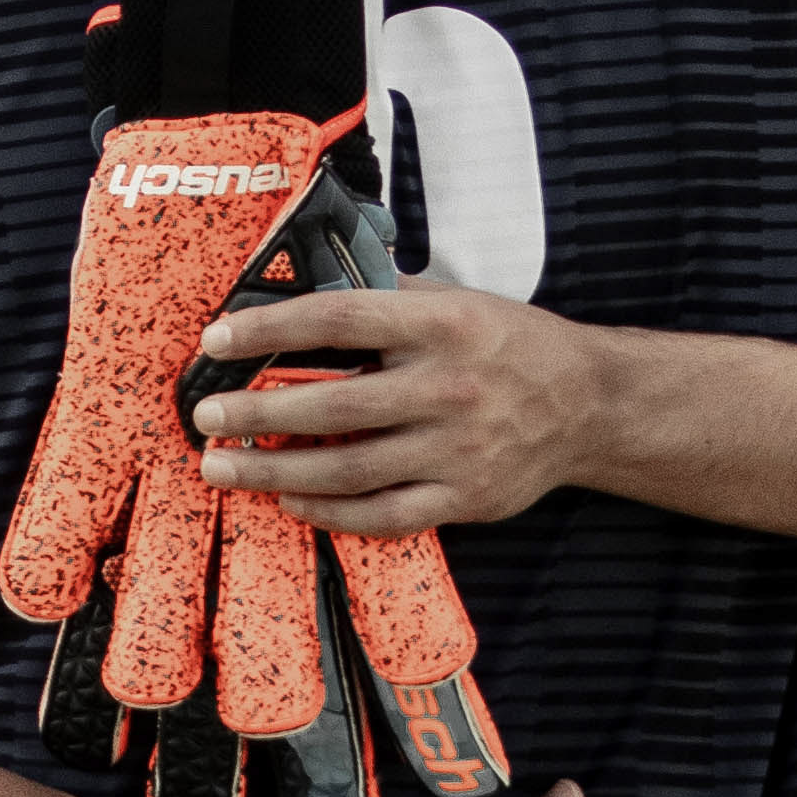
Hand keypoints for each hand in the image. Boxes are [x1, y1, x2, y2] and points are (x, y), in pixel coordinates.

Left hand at [193, 282, 602, 531]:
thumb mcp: (457, 301)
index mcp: (442, 326)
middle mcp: (449, 388)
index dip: (270, 330)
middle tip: (204, 415)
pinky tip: (291, 500)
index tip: (218, 339)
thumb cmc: (510, 344)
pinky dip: (329, 512)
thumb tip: (305, 282)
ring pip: (347, 469)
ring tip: (222, 465)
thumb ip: (387, 297)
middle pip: (332, 407)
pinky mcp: (465, 497)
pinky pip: (383, 515)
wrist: (592, 404)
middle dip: (255, 414)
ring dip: (273, 471)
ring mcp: (458, 450)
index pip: (338, 320)